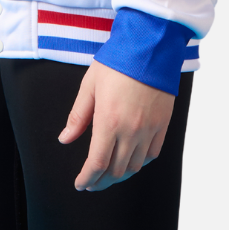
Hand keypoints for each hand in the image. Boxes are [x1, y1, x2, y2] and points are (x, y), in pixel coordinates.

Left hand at [58, 60, 174, 191]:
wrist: (149, 46)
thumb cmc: (116, 62)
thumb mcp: (89, 85)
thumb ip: (78, 116)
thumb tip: (65, 140)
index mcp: (109, 121)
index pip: (97, 163)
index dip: (87, 178)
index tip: (80, 184)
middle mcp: (131, 130)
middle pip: (116, 170)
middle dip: (101, 181)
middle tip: (91, 182)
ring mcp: (149, 128)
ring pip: (135, 166)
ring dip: (120, 175)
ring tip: (109, 175)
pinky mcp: (163, 124)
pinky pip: (152, 154)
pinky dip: (139, 163)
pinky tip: (131, 161)